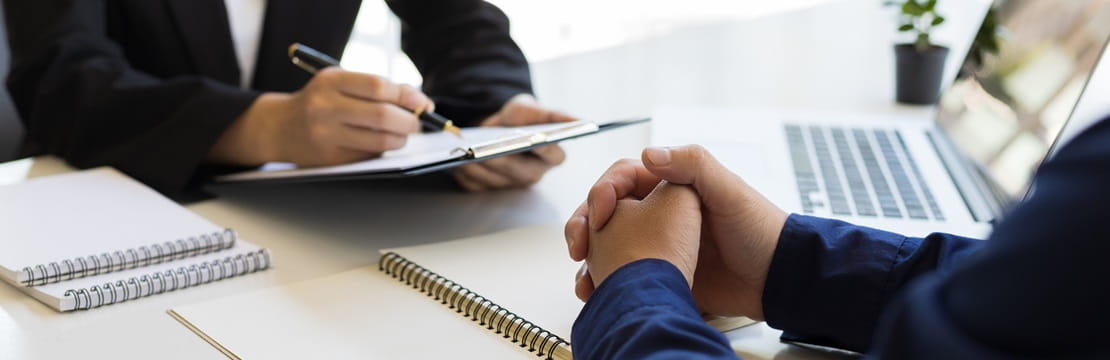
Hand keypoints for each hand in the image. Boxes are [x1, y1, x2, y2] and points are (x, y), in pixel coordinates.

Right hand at [208, 67, 428, 165]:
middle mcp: (325, 106)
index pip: (378, 86)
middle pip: (382, 115)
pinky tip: (378, 143)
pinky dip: (382, 150)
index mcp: (331, 81)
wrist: (281, 127)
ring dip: (400, 139)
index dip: (407, 96)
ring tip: (400, 134)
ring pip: (380, 140)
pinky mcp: (329, 158)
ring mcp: (325, 134)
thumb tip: (421, 101)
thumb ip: (379, 88)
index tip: (423, 103)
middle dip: (409, 121)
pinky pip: (369, 155)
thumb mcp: (342, 83)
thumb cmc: (321, 101)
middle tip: (415, 123)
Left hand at [452, 94, 575, 190]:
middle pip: (521, 172)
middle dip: (504, 160)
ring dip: (481, 167)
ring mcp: (512, 183)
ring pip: (497, 180)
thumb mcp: (531, 109)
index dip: (544, 150)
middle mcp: (534, 173)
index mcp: (551, 155)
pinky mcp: (490, 187)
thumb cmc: (517, 119)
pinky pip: (477, 185)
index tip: (533, 140)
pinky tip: (457, 163)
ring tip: (466, 154)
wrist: (491, 126)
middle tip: (489, 150)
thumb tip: (578, 121)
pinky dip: (466, 174)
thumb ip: (553, 115)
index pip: (554, 155)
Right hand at [565, 145, 787, 318]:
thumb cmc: (759, 229)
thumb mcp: (730, 190)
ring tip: (583, 275)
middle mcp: (658, 213)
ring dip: (589, 257)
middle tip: (578, 244)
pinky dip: (604, 281)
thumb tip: (649, 153)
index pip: (622, 179)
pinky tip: (597, 291)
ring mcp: (656, 244)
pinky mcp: (660, 273)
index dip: (603, 191)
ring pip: (607, 245)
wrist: (777, 279)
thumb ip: (693, 165)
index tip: (599, 213)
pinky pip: (621, 275)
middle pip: (606, 212)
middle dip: (584, 225)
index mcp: (671, 186)